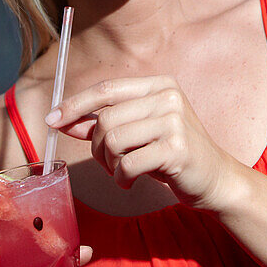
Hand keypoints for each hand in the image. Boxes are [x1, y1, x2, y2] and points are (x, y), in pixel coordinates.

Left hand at [46, 76, 237, 210]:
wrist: (214, 178)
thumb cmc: (172, 153)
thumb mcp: (139, 132)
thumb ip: (105, 123)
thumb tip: (66, 120)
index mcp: (158, 85)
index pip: (106, 89)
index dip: (75, 104)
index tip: (51, 119)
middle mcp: (168, 97)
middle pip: (106, 118)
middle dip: (96, 147)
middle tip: (107, 163)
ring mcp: (174, 121)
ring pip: (113, 140)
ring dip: (109, 164)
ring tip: (121, 172)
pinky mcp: (176, 148)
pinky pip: (128, 164)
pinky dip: (121, 178)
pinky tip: (130, 182)